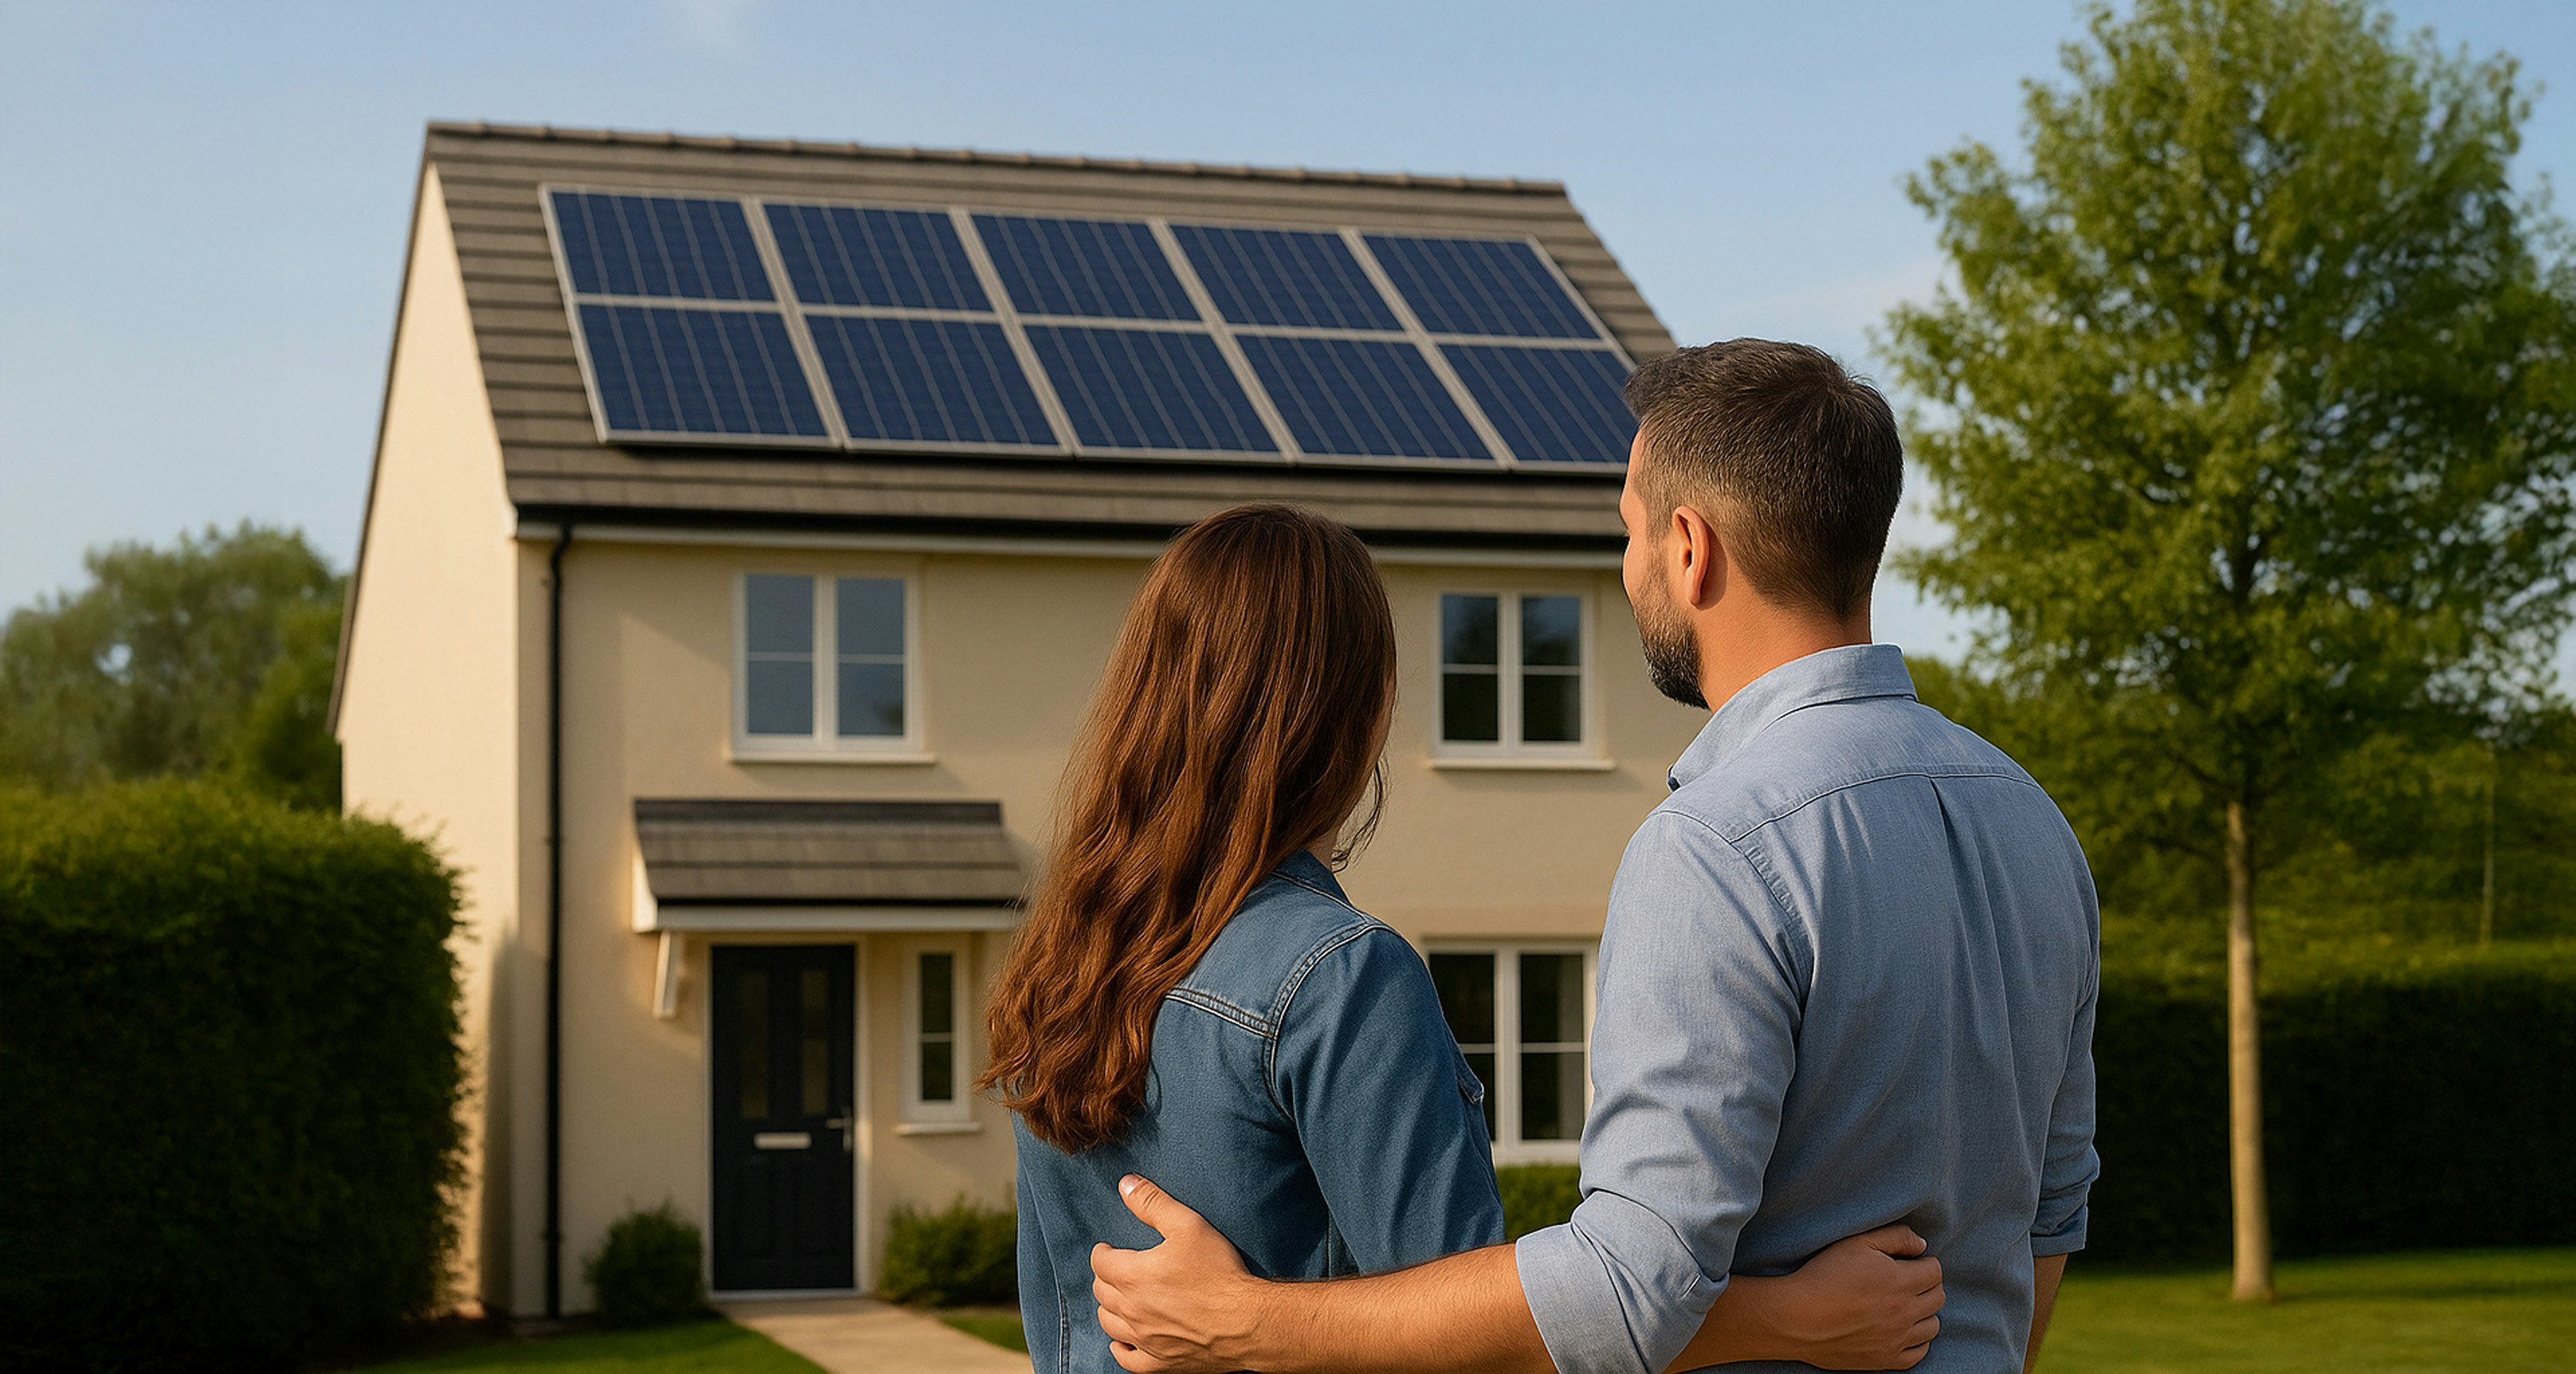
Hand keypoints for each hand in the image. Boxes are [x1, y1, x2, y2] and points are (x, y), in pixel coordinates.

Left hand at [1090, 1174, 1273, 1372]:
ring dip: (1110, 1308)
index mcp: (1133, 1275)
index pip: (1100, 1262)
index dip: (1103, 1251)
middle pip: (1101, 1292)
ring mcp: (1144, 1339)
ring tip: (1120, 1297)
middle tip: (1118, 1268)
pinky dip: (1121, 1348)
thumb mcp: (1189, 1225)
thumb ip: (1153, 1203)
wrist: (1248, 1322)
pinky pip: (1127, 1359)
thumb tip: (1126, 1184)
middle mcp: (1131, 1310)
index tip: (1109, 1247)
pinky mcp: (1159, 1361)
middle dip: (1106, 1276)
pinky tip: (1125, 1340)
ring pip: (1109, 1324)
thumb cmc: (1220, 1272)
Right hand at [1763, 1225, 1944, 1369]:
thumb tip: (1922, 1245)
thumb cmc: (1823, 1275)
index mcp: (1900, 1281)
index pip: (1935, 1271)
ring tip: (1905, 1305)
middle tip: (1907, 1281)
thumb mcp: (1857, 1243)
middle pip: (1938, 1298)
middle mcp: (1904, 1312)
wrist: (1796, 1318)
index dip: (1924, 1263)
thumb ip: (1895, 1237)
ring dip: (1925, 1313)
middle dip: (1928, 1286)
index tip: (1908, 1262)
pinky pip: (1918, 1354)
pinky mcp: (1884, 1360)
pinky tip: (1902, 1331)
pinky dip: (1917, 1341)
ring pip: (1932, 1327)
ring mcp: (1896, 1339)